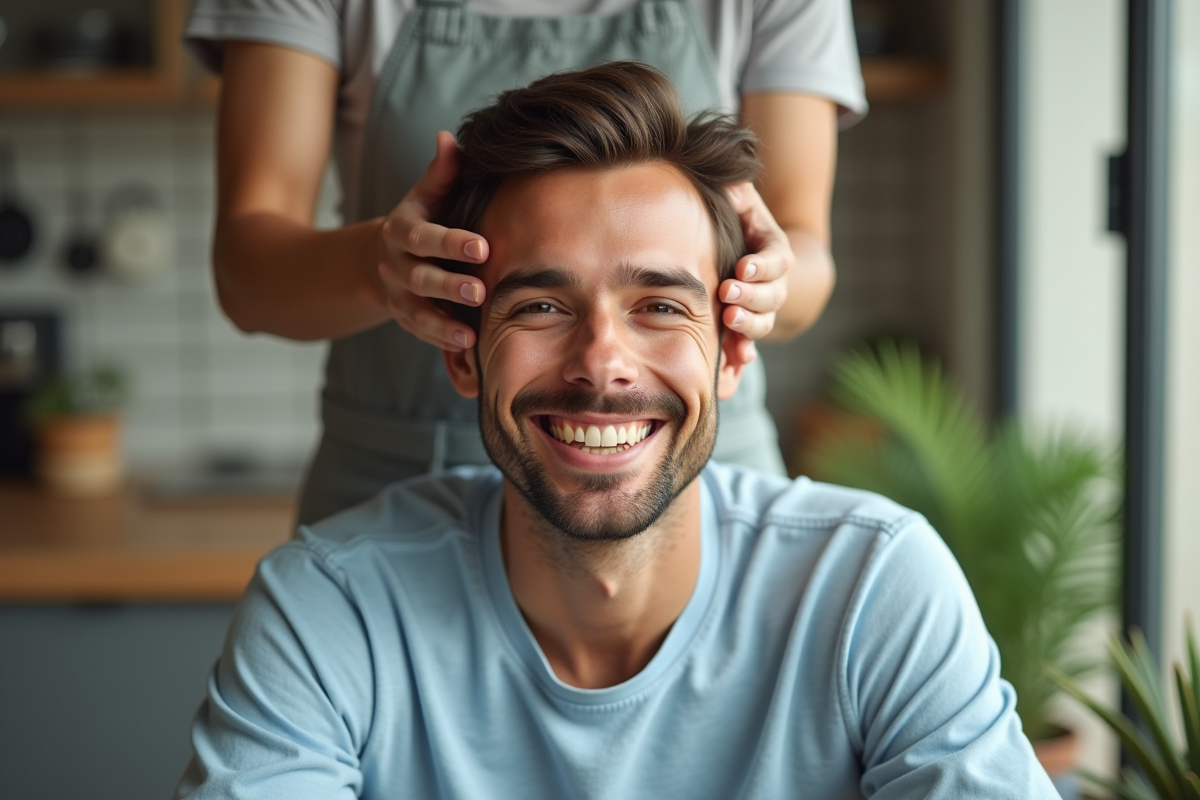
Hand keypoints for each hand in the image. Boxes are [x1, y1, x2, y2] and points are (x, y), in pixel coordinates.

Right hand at [377, 131, 489, 349]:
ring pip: (418, 313)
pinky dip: (442, 342)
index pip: (423, 237)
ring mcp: (398, 296)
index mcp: (401, 231)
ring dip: (443, 325)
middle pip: (420, 278)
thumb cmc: (420, 222)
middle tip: (480, 291)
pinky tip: (467, 348)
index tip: (482, 247)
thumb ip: (442, 173)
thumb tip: (450, 138)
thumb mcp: (426, 196)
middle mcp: (395, 265)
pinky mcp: (406, 320)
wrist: (380, 259)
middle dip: (449, 286)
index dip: (451, 243)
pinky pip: (422, 334)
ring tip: (470, 333)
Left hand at [720, 181, 795, 363]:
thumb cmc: (737, 222)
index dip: (762, 266)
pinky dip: (745, 352)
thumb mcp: (740, 201)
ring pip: (764, 322)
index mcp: (775, 252)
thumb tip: (731, 185)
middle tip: (727, 293)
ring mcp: (762, 309)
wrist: (742, 255)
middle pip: (772, 296)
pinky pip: (751, 344)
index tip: (743, 267)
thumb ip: (737, 193)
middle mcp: (774, 284)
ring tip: (728, 320)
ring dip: (748, 325)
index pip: (777, 260)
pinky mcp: (747, 327)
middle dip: (751, 296)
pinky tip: (737, 359)